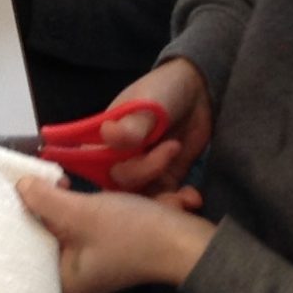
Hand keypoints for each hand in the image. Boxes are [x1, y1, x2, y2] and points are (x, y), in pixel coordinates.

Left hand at [15, 174, 212, 292]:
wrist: (188, 242)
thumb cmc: (132, 234)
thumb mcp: (82, 212)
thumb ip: (46, 199)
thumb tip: (20, 186)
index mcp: (62, 280)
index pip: (29, 244)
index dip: (25, 213)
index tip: (27, 186)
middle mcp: (75, 276)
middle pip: (50, 232)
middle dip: (55, 204)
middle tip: (55, 181)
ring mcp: (95, 262)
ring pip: (73, 222)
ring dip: (78, 201)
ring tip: (71, 182)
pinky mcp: (113, 247)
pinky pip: (95, 222)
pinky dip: (99, 206)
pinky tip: (100, 192)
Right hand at [101, 60, 214, 195]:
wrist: (200, 92)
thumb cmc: (163, 90)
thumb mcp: (146, 103)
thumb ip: (131, 125)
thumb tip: (109, 135)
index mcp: (100, 141)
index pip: (93, 168)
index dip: (104, 179)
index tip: (130, 170)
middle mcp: (116, 161)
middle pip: (119, 187)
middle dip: (144, 180)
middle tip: (167, 160)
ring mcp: (141, 172)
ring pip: (142, 200)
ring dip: (162, 201)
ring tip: (183, 194)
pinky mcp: (164, 180)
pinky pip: (164, 199)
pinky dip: (177, 201)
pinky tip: (192, 197)